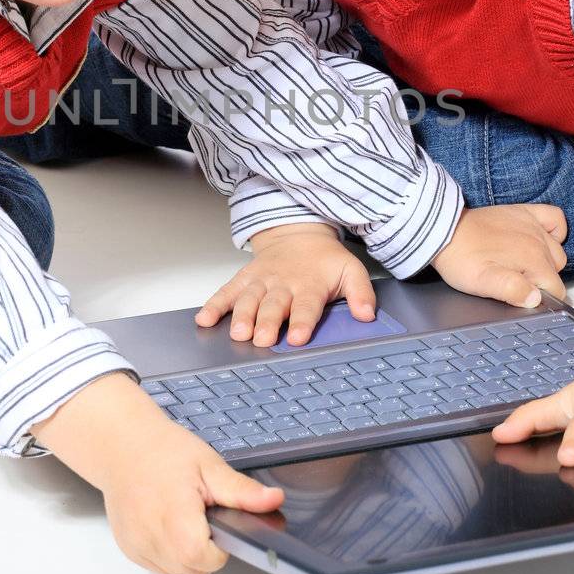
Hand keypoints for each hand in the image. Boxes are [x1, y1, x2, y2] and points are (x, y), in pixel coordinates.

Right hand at [31, 373, 283, 573]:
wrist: (122, 445)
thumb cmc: (163, 451)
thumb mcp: (209, 465)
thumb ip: (241, 491)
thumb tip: (274, 500)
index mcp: (174, 517)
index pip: (206, 560)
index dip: (219, 548)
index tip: (217, 523)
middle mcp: (150, 537)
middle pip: (193, 571)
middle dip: (206, 551)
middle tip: (201, 515)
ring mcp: (137, 546)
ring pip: (177, 571)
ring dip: (187, 554)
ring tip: (183, 517)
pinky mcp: (129, 549)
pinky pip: (160, 565)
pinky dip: (169, 553)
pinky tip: (167, 523)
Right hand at [196, 223, 374, 346]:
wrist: (298, 234)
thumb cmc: (324, 260)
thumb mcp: (350, 271)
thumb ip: (361, 293)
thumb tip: (367, 314)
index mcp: (309, 285)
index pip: (307, 305)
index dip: (302, 321)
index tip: (297, 337)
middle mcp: (283, 284)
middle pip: (274, 305)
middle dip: (267, 322)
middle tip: (262, 340)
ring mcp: (261, 281)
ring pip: (249, 299)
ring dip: (242, 317)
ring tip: (238, 333)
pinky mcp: (244, 279)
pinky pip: (227, 291)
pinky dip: (215, 305)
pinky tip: (205, 320)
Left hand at [431, 203, 567, 307]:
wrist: (443, 231)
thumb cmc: (461, 258)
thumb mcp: (482, 282)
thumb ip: (512, 291)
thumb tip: (535, 298)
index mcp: (532, 260)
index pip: (555, 289)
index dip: (542, 298)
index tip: (524, 296)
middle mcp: (538, 241)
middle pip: (556, 270)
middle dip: (542, 280)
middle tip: (516, 281)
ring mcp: (532, 224)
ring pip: (557, 249)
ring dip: (546, 260)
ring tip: (520, 265)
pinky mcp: (524, 212)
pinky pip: (555, 217)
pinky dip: (554, 229)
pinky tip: (541, 239)